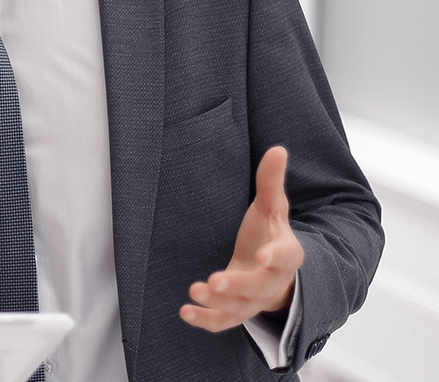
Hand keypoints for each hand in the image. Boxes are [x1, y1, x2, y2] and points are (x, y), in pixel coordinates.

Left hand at [180, 146, 304, 331]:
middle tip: (214, 280)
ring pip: (240, 309)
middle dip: (237, 285)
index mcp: (286, 254)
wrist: (271, 270)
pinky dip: (206, 321)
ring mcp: (254, 300)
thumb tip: (278, 149)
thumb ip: (271, 181)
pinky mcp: (237, 311)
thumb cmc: (269, 235)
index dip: (275, 258)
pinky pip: (224, 323)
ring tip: (195, 292)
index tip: (262, 257)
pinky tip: (185, 312)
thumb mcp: (272, 207)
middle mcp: (272, 282)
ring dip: (217, 305)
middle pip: (258, 287)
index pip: (285, 257)